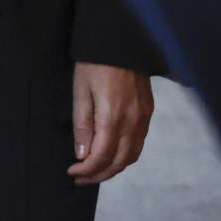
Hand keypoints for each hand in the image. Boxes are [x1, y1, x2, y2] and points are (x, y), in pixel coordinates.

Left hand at [68, 62, 153, 184]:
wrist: (118, 43)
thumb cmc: (93, 64)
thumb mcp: (79, 92)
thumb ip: (82, 125)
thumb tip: (82, 155)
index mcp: (114, 117)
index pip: (102, 156)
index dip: (87, 169)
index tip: (72, 172)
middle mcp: (134, 121)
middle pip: (120, 161)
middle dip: (100, 174)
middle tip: (80, 177)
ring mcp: (144, 117)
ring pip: (132, 154)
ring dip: (114, 167)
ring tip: (93, 170)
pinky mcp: (147, 111)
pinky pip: (139, 142)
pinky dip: (125, 154)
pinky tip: (110, 153)